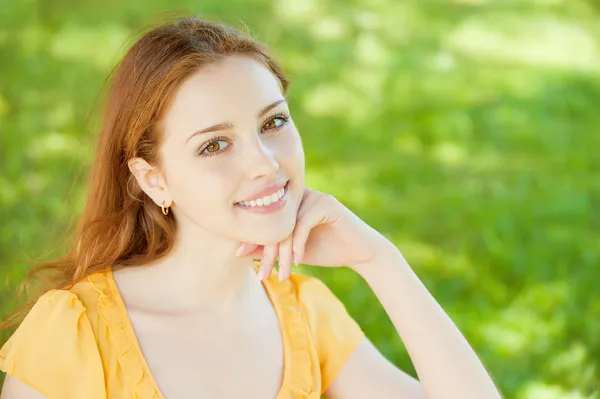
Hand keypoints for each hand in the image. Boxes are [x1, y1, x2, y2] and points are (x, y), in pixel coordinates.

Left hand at [235, 187, 396, 279]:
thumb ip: (271, 247)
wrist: (360, 253)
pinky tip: (298, 260)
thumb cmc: (327, 250)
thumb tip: (241, 251)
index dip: (251, 236)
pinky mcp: (327, 204)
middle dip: (265, 249)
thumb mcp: (292, 252)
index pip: (263, 217)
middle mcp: (299, 195)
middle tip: (261, 272)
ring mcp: (314, 197)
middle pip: (273, 221)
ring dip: (283, 253)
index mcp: (289, 203)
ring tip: (280, 273)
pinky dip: (299, 243)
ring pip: (287, 224)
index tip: (239, 255)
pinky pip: (304, 223)